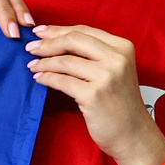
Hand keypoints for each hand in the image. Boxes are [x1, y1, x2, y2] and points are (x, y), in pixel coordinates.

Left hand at [24, 25, 164, 164]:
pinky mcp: (93, 95)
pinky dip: (47, 78)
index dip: (58, 30)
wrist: (133, 134)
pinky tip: (39, 79)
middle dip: (48, 43)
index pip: (84, 30)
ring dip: (44, 62)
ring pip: (65, 60)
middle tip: (31, 48)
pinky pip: (62, 80)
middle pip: (73, 40)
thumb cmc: (120, 103)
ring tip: (32, 65)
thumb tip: (55, 40)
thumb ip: (94, 54)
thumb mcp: (115, 70)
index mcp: (123, 47)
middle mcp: (117, 59)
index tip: (40, 32)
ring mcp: (106, 77)